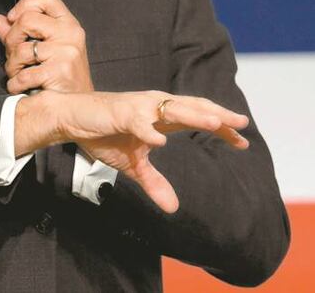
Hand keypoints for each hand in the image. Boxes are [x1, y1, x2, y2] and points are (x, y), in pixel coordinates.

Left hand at [0, 0, 92, 93]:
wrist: (78, 104)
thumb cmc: (62, 76)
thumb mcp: (44, 49)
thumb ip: (19, 33)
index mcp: (68, 24)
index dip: (25, 4)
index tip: (14, 19)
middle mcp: (70, 34)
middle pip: (27, 19)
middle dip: (11, 39)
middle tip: (13, 54)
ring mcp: (66, 51)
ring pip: (21, 48)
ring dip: (11, 65)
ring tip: (18, 73)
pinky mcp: (59, 71)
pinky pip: (23, 74)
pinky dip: (15, 84)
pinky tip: (21, 86)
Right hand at [58, 91, 249, 213]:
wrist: (72, 118)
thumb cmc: (104, 134)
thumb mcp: (133, 165)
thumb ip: (154, 182)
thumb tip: (173, 208)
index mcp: (162, 116)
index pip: (198, 117)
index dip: (221, 127)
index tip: (242, 141)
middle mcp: (155, 106)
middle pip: (194, 107)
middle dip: (218, 115)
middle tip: (242, 123)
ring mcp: (139, 108)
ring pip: (172, 109)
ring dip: (195, 114)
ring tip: (216, 121)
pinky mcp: (120, 114)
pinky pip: (138, 123)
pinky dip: (149, 130)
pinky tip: (161, 141)